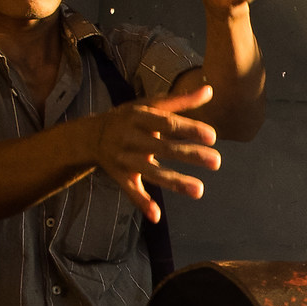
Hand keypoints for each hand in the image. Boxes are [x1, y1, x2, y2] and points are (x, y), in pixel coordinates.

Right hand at [91, 84, 220, 223]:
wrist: (89, 135)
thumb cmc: (128, 117)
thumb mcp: (149, 105)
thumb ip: (180, 100)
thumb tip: (210, 89)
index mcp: (139, 117)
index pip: (167, 123)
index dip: (189, 129)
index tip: (213, 136)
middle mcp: (130, 137)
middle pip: (163, 147)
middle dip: (190, 154)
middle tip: (216, 161)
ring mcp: (124, 158)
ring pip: (151, 171)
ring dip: (174, 182)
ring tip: (199, 191)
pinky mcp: (120, 176)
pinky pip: (131, 190)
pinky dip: (141, 203)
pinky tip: (156, 216)